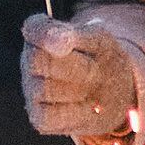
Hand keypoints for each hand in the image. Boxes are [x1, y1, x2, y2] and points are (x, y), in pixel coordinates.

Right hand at [21, 15, 140, 141]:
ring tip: (91, 87)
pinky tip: (87, 105)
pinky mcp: (37, 116)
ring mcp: (30, 88)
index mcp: (41, 32)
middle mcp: (29, 58)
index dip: (46, 36)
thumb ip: (79, 36)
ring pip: (47, 89)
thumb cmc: (103, 59)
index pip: (34, 28)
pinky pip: (50, 116)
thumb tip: (60, 42)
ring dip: (80, 90)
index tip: (67, 43)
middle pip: (39, 60)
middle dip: (76, 67)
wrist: (116, 90)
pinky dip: (75, 112)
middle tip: (95, 71)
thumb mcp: (99, 41)